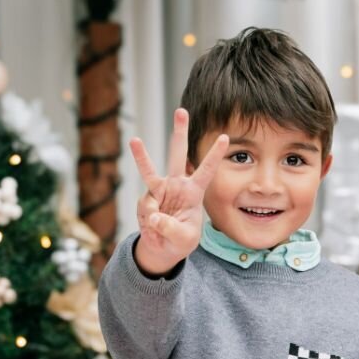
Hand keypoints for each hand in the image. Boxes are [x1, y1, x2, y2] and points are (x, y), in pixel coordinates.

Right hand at [130, 108, 228, 275]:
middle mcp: (176, 185)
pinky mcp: (145, 199)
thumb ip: (170, 228)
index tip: (224, 137)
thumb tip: (154, 215)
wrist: (163, 248)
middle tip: (181, 110)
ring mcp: (159, 190)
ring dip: (141, 154)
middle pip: (177, 154)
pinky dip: (149, 220)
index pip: (206, 170)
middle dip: (179, 133)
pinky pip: (145, 207)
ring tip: (134, 140)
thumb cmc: (180, 240)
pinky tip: (154, 227)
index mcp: (194, 192)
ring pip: (149, 169)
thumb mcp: (183, 239)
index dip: (214, 154)